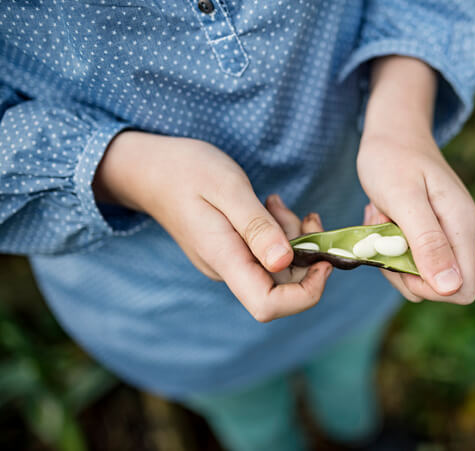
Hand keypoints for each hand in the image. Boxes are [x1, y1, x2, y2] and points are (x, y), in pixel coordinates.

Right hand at [93, 131, 331, 321]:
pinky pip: (268, 251)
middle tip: (303, 214)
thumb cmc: (186, 171)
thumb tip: (284, 262)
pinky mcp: (233, 250)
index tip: (323, 259)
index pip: (268, 306)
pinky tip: (269, 206)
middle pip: (283, 285)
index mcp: (225, 259)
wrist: (151, 168)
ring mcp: (230, 261)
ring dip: (292, 236)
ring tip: (275, 203)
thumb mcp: (227, 189)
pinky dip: (279, 231)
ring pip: (279, 265)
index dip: (305, 292)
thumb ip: (256, 227)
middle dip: (305, 253)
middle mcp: (228, 269)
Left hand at [357, 56, 474, 303]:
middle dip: (402, 267)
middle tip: (382, 229)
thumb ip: (427, 243)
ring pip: (422, 273)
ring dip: (392, 254)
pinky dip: (393, 243)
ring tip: (382, 217)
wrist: (394, 129)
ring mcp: (452, 231)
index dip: (425, 287)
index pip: (462, 290)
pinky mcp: (437, 230)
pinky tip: (385, 215)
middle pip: (440, 286)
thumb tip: (451, 288)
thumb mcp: (403, 199)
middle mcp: (464, 232)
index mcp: (463, 226)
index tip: (395, 256)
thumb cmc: (393, 157)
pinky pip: (414, 255)